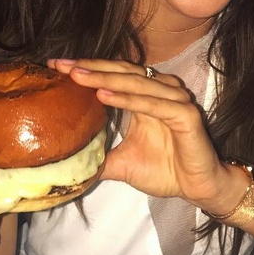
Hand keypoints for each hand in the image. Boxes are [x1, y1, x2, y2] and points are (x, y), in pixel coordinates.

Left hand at [50, 58, 232, 207]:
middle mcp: (161, 92)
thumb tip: (68, 164)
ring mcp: (175, 101)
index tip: (56, 67)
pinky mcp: (186, 115)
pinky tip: (103, 96)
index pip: (113, 75)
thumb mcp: (122, 164)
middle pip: (122, 72)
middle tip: (62, 66)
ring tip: (77, 76)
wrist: (197, 189)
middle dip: (90, 68)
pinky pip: (153, 104)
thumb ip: (98, 158)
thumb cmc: (166, 171)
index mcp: (145, 97)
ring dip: (105, 79)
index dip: (87, 69)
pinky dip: (128, 99)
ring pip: (136, 83)